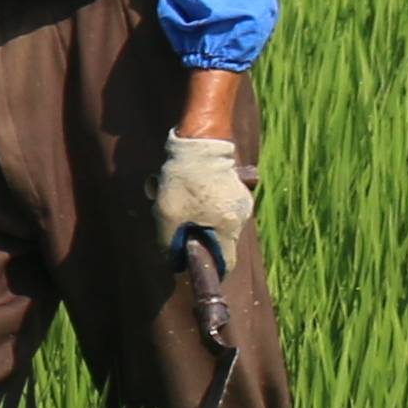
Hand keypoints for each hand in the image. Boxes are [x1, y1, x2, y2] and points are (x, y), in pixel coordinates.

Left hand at [154, 133, 255, 265]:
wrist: (199, 142)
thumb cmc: (184, 179)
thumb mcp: (167, 214)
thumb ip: (169, 242)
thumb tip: (173, 262)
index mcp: (229, 226)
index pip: (227, 261)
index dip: (209, 265)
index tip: (192, 262)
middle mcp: (241, 216)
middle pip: (217, 240)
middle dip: (192, 233)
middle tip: (172, 219)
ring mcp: (240, 201)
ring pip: (213, 220)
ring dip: (190, 214)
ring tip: (171, 196)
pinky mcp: (234, 188)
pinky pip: (215, 204)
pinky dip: (197, 201)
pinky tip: (181, 187)